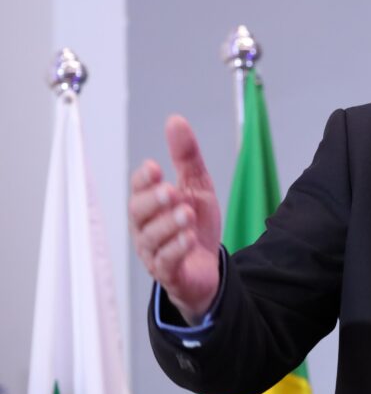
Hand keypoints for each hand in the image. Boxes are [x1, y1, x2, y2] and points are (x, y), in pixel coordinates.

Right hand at [129, 115, 222, 323]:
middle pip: (138, 213)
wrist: (209, 266)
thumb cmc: (195, 225)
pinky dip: (176, 249)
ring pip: (151, 238)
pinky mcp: (168, 273)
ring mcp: (153, 252)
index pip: (137, 189)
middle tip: (171, 192)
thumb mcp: (197, 186)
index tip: (155, 168)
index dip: (143, 180)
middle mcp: (145, 228)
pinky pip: (165, 262)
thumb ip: (186, 157)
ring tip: (186, 214)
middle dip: (153, 200)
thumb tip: (175, 120)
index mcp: (150, 205)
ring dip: (168, 224)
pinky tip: (189, 238)